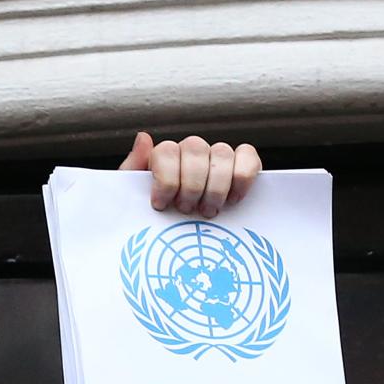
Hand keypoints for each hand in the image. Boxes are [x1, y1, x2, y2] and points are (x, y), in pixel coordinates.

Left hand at [118, 131, 261, 217]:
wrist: (180, 245)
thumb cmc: (157, 217)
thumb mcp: (136, 197)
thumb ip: (134, 167)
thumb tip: (144, 137)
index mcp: (165, 157)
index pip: (167, 150)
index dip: (165, 178)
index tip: (162, 204)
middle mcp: (192, 151)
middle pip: (195, 149)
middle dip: (191, 184)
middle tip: (187, 210)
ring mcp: (218, 156)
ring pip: (222, 153)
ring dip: (215, 186)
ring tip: (208, 211)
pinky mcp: (243, 164)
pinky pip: (248, 157)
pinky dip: (242, 177)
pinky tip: (233, 199)